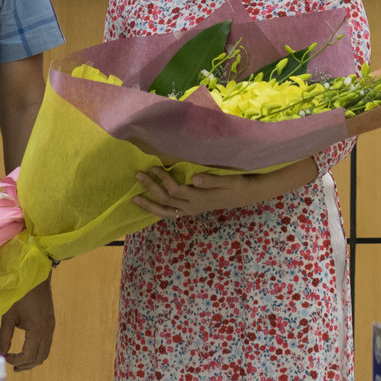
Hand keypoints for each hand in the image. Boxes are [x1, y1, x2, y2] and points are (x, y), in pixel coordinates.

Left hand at [0, 278, 54, 370]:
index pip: (29, 355)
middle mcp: (47, 331)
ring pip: (45, 352)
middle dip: (25, 364)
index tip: (4, 358)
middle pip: (39, 357)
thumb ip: (4, 337)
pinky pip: (46, 344)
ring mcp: (51, 327)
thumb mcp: (8, 316)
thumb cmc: (19, 293)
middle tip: (11, 365)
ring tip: (18, 361)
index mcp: (37, 329)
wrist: (35, 274)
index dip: (16, 360)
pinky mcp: (50, 323)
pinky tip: (26, 348)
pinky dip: (37, 351)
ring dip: (32, 359)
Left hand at [133, 167, 259, 218]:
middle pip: (167, 200)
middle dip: (151, 188)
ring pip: (166, 211)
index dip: (163, 179)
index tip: (154, 167)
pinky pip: (172, 214)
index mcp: (199, 197)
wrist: (246, 194)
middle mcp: (193, 206)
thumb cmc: (237, 184)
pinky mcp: (192, 210)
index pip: (176, 190)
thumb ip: (210, 180)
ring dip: (150, 205)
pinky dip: (159, 211)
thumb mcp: (227, 180)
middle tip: (138, 175)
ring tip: (135, 199)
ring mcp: (192, 210)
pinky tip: (150, 207)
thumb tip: (193, 179)